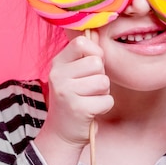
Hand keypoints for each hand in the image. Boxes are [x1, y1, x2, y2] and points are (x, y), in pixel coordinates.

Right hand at [42, 32, 113, 147]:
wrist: (61, 133)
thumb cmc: (73, 99)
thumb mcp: (73, 74)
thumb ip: (84, 56)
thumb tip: (99, 32)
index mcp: (58, 63)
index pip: (81, 43)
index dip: (95, 52)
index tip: (92, 66)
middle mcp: (58, 75)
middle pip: (97, 63)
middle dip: (100, 77)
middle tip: (89, 89)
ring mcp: (66, 92)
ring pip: (104, 82)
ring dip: (103, 93)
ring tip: (90, 99)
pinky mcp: (78, 108)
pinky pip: (107, 100)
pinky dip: (104, 107)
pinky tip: (91, 111)